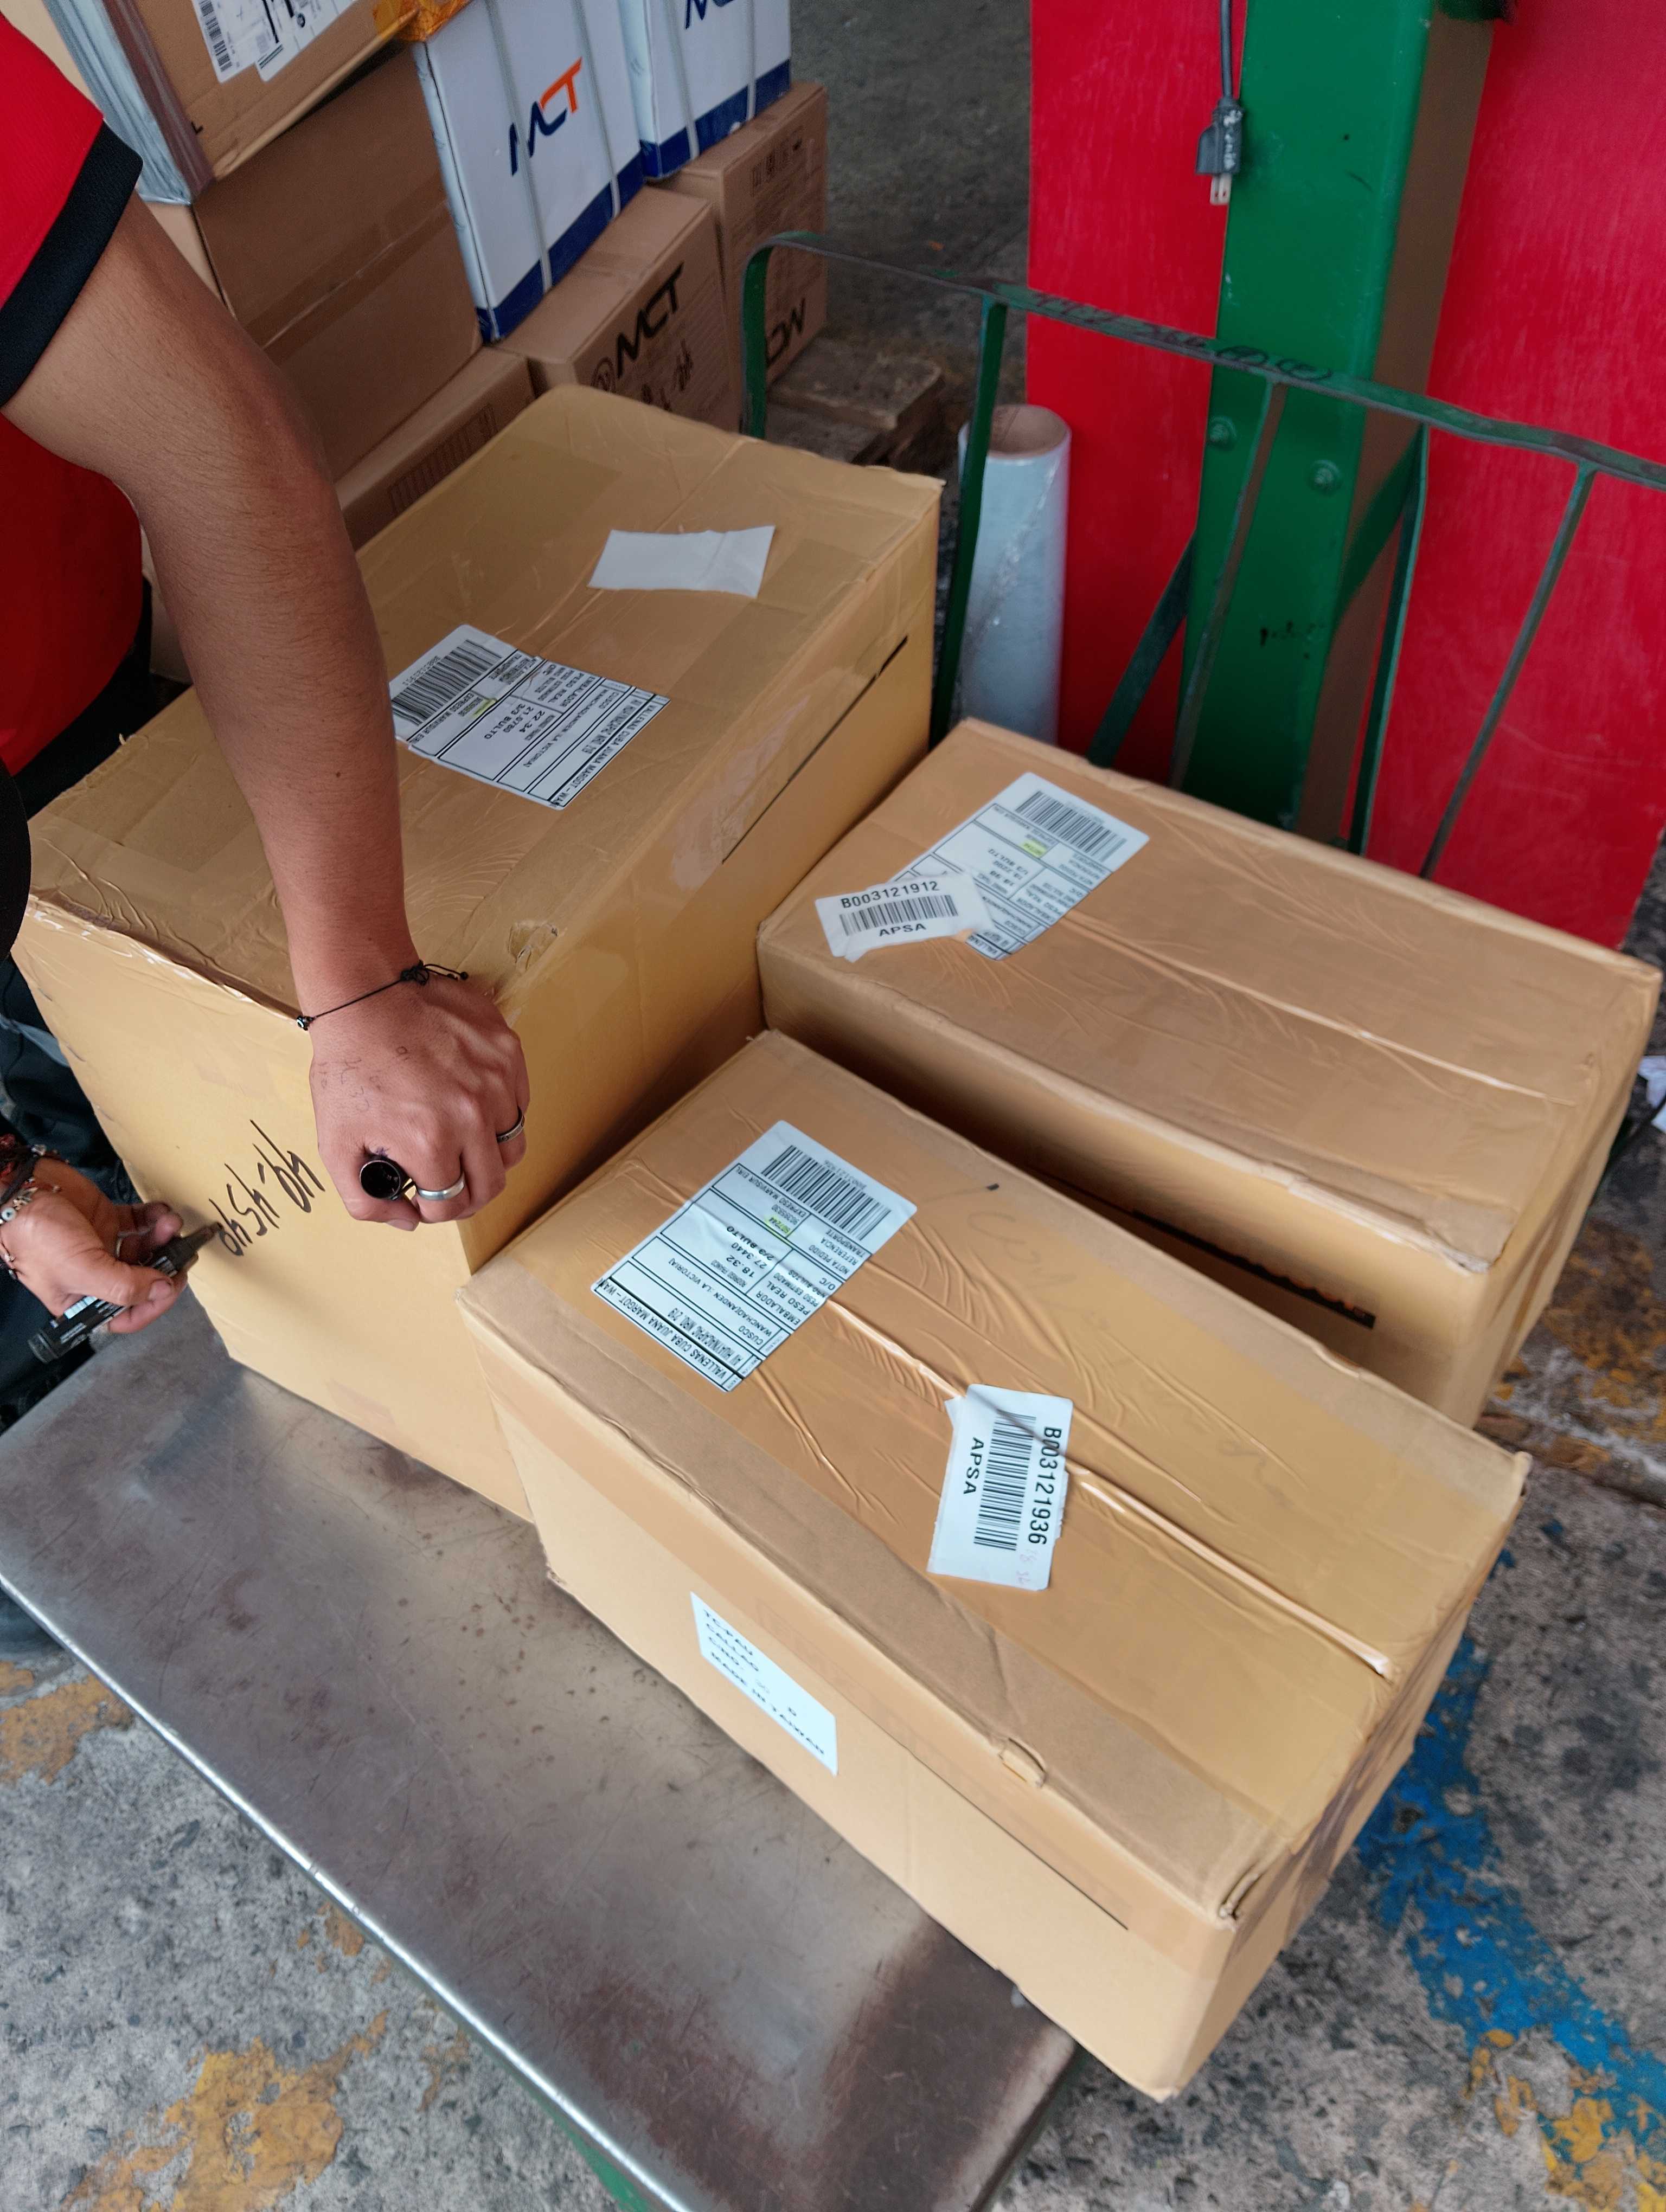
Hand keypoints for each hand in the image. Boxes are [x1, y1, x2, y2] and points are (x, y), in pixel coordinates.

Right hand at [0, 1161, 183, 1334]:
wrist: (21, 1189)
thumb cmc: (37, 1234)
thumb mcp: (81, 1269)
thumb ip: (124, 1285)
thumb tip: (162, 1290)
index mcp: (81, 1299)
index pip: (126, 1315)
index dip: (153, 1304)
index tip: (173, 1285)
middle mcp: (94, 1275)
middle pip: (142, 1280)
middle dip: (165, 1266)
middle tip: (183, 1252)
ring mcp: (102, 1247)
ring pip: (144, 1249)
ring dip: (162, 1238)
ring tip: (169, 1223)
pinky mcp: (105, 1220)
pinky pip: (139, 1223)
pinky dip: (154, 1218)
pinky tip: (162, 1212)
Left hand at [307, 973, 529, 1229]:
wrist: (366, 996)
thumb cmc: (348, 1064)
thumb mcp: (334, 1143)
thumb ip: (365, 1200)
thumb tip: (407, 1220)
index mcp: (431, 1142)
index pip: (452, 1204)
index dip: (433, 1210)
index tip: (422, 1197)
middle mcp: (473, 1116)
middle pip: (492, 1184)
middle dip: (467, 1194)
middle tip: (447, 1182)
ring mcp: (497, 1082)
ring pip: (512, 1146)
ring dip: (487, 1155)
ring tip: (461, 1144)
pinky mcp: (508, 1054)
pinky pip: (519, 1103)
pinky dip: (499, 1114)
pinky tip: (469, 1104)